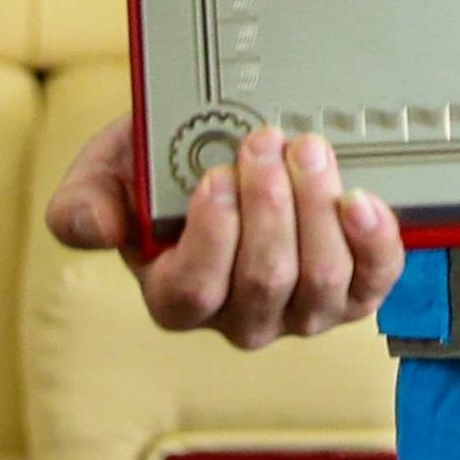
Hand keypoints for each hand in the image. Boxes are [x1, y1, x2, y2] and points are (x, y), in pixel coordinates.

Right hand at [42, 111, 404, 348]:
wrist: (221, 150)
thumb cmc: (164, 168)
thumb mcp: (109, 172)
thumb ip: (85, 201)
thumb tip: (95, 226)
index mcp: (177, 296)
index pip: (193, 290)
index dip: (210, 235)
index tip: (214, 176)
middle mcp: (242, 316)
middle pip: (265, 281)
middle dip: (270, 206)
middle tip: (266, 143)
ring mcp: (302, 310)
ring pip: (320, 282)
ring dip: (317, 209)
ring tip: (307, 150)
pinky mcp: (353, 292)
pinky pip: (374, 280)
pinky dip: (373, 240)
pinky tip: (359, 199)